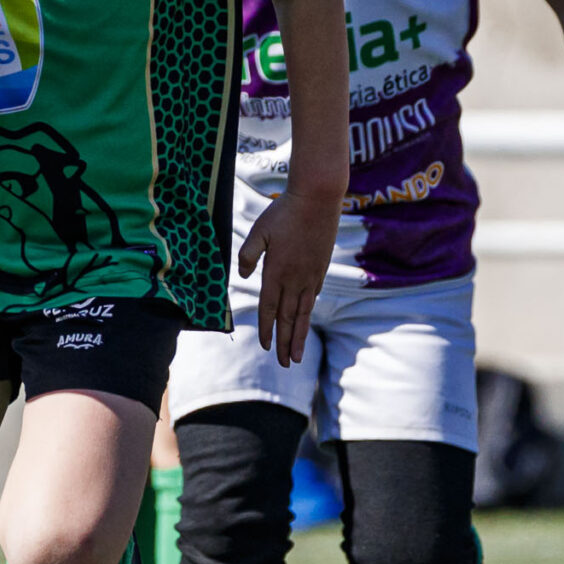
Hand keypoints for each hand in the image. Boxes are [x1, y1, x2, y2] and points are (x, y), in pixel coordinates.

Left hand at [238, 185, 337, 365]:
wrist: (318, 198)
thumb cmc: (284, 212)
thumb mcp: (259, 231)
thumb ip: (248, 255)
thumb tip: (243, 276)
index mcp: (277, 272)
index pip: (270, 308)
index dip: (268, 329)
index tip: (267, 348)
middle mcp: (295, 279)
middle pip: (289, 318)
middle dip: (286, 343)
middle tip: (287, 365)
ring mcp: (310, 275)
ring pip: (304, 312)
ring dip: (301, 336)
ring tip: (299, 356)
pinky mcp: (320, 268)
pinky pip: (312, 296)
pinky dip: (307, 311)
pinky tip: (305, 318)